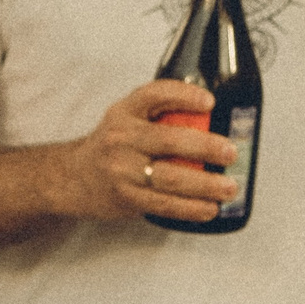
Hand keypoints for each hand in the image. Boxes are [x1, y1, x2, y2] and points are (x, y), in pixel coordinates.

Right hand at [64, 80, 238, 225]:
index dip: (184, 96)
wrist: (74, 177)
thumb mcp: (126, 117)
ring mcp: (122, 170)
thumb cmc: (112, 145)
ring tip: (228, 187)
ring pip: (170, 179)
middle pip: (169, 140)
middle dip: (206, 147)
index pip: (155, 94)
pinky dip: (191, 208)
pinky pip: (164, 205)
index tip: (210, 101)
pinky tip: (209, 207)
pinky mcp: (126, 197)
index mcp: (125, 111)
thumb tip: (212, 118)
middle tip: (230, 153)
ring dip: (205, 185)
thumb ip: (159, 114)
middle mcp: (121, 138)